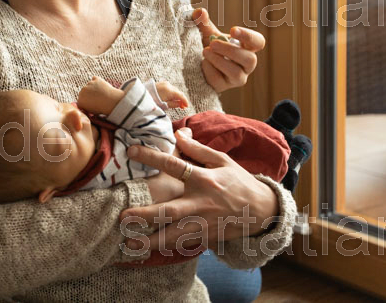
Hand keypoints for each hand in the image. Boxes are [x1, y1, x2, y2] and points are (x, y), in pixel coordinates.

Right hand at [77, 76, 124, 114]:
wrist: (111, 102)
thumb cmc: (102, 108)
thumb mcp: (92, 111)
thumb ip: (87, 106)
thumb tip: (86, 103)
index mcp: (80, 101)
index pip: (81, 100)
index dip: (87, 101)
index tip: (93, 102)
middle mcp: (82, 92)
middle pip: (84, 91)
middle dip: (89, 93)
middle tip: (98, 97)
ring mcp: (88, 84)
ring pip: (90, 85)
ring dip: (94, 87)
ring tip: (102, 93)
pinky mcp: (95, 79)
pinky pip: (95, 79)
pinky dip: (97, 81)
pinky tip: (102, 86)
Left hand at [120, 129, 280, 255]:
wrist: (263, 211)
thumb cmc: (239, 182)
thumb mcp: (222, 160)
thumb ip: (197, 149)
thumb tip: (178, 133)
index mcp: (204, 179)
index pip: (174, 165)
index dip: (152, 157)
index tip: (131, 151)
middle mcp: (201, 203)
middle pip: (169, 211)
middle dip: (145, 215)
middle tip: (123, 216)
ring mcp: (204, 224)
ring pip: (174, 236)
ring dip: (151, 241)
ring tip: (129, 244)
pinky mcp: (207, 239)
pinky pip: (183, 245)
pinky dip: (166, 249)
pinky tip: (148, 252)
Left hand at [154, 81, 188, 108]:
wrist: (141, 95)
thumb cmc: (152, 101)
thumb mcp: (164, 105)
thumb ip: (174, 104)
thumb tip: (181, 104)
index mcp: (169, 90)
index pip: (181, 95)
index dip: (185, 101)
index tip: (187, 106)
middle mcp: (168, 85)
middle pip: (178, 92)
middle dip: (181, 99)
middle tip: (182, 106)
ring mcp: (164, 83)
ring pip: (174, 90)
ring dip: (177, 96)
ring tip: (177, 103)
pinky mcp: (161, 83)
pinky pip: (170, 88)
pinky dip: (172, 93)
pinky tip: (172, 98)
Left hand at [192, 8, 264, 91]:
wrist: (197, 64)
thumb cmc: (209, 45)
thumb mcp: (206, 32)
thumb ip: (203, 21)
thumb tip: (199, 12)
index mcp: (247, 47)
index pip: (258, 42)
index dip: (248, 36)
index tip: (232, 30)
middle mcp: (246, 64)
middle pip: (250, 59)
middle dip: (230, 51)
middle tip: (212, 43)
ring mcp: (237, 77)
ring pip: (237, 74)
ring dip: (220, 61)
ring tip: (205, 51)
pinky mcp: (224, 86)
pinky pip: (220, 81)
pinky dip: (210, 71)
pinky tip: (202, 63)